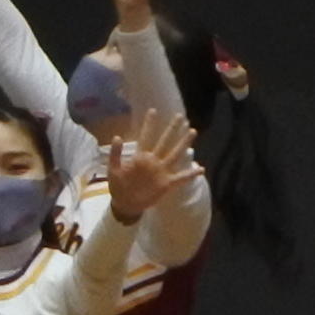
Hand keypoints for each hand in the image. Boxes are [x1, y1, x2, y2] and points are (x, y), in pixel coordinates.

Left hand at [98, 106, 198, 224]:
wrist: (125, 204)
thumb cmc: (118, 186)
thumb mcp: (113, 169)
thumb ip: (116, 153)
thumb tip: (117, 136)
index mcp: (140, 156)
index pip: (146, 137)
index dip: (149, 124)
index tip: (153, 110)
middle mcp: (154, 161)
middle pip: (165, 142)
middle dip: (172, 129)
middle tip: (180, 116)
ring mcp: (161, 171)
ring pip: (175, 154)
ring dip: (184, 144)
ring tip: (192, 132)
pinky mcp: (167, 183)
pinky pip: (181, 178)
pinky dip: (191, 174)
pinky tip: (201, 169)